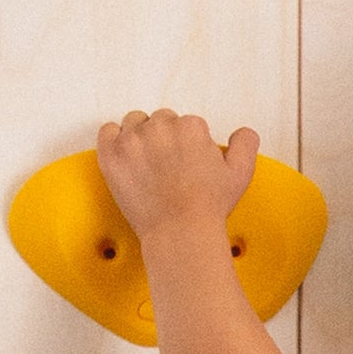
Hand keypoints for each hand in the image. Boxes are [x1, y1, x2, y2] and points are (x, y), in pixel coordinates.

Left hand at [95, 109, 259, 242]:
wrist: (180, 232)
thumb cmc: (208, 207)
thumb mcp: (240, 175)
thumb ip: (245, 145)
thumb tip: (244, 133)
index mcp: (190, 127)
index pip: (187, 124)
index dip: (189, 145)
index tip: (188, 163)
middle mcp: (160, 127)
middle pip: (161, 121)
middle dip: (165, 139)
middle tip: (169, 166)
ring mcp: (132, 140)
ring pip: (135, 122)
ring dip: (141, 136)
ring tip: (149, 163)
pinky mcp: (111, 154)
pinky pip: (107, 131)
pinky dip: (115, 139)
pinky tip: (127, 155)